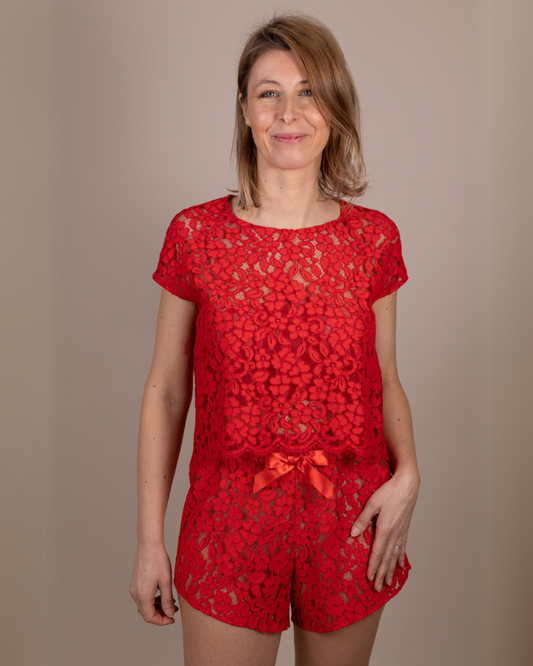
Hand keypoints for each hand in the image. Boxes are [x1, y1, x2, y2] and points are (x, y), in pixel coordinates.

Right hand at [129, 541, 178, 625]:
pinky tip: (163, 593)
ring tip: (170, 601)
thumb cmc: (158, 560)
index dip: (162, 621)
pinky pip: (143, 597)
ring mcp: (134, 588)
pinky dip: (153, 599)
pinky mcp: (135, 583)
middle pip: (147, 612)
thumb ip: (167, 600)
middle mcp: (135, 594)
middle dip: (161, 613)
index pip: (150, 618)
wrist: (149, 544)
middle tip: (174, 609)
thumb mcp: (166, 581)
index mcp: (143, 596)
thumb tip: (169, 614)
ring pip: (145, 605)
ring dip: (157, 606)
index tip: (173, 618)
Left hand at [350, 469, 419, 591]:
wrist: (408, 484)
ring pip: (395, 556)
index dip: (373, 567)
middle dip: (381, 574)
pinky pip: (403, 547)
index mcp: (384, 529)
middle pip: (386, 559)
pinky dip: (400, 558)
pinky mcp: (405, 528)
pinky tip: (400, 565)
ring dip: (391, 570)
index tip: (369, 579)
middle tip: (377, 588)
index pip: (377, 553)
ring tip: (389, 583)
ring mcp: (401, 532)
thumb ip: (363, 519)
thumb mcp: (372, 503)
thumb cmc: (389, 491)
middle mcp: (394, 534)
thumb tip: (353, 534)